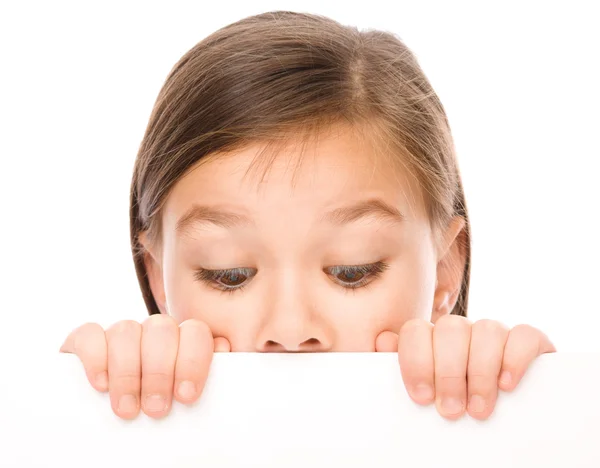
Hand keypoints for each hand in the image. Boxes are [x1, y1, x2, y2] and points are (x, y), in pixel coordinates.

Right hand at [59, 315, 230, 419]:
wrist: (109, 410)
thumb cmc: (158, 403)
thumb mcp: (184, 392)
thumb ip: (205, 373)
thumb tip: (225, 350)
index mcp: (182, 340)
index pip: (196, 332)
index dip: (193, 361)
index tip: (186, 396)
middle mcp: (153, 331)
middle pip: (162, 329)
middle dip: (160, 372)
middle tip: (156, 409)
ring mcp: (120, 333)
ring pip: (127, 330)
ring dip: (128, 372)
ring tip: (127, 408)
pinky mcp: (85, 340)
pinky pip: (90, 333)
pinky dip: (96, 357)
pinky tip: (100, 384)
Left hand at [375, 316, 555, 419]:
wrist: (506, 418)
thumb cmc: (455, 401)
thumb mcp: (426, 388)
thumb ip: (402, 366)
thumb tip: (382, 341)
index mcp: (432, 338)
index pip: (416, 330)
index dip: (416, 362)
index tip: (422, 397)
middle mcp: (462, 330)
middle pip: (450, 329)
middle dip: (448, 372)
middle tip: (451, 410)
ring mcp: (496, 333)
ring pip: (486, 329)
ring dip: (480, 372)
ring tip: (479, 408)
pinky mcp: (530, 342)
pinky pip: (524, 335)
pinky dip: (515, 358)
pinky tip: (507, 384)